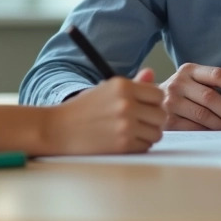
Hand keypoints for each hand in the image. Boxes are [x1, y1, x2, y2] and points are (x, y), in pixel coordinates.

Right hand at [45, 70, 164, 153]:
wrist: (59, 128)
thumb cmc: (83, 109)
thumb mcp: (106, 89)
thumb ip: (133, 84)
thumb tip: (151, 74)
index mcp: (123, 86)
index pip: (158, 95)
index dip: (153, 103)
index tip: (144, 108)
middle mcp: (126, 103)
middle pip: (161, 115)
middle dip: (153, 120)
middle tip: (139, 122)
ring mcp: (125, 125)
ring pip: (156, 133)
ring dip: (147, 134)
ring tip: (132, 132)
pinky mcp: (123, 145)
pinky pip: (145, 146)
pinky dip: (139, 146)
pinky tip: (124, 141)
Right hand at [160, 63, 220, 130]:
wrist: (150, 102)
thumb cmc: (183, 93)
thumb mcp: (193, 81)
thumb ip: (212, 85)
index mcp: (189, 70)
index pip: (216, 74)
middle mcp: (178, 83)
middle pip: (211, 97)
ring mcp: (171, 102)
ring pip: (203, 115)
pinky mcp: (168, 120)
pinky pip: (193, 128)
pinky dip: (208, 132)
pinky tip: (217, 135)